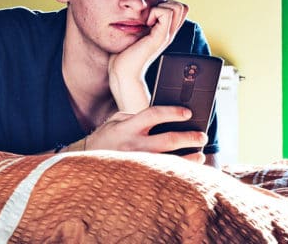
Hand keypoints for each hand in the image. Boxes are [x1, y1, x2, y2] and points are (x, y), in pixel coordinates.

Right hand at [85, 105, 206, 163]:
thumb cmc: (107, 137)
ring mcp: (135, 161)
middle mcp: (133, 144)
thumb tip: (165, 116)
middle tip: (202, 136)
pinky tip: (189, 169)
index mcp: (128, 126)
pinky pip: (162, 174)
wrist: (85, 160)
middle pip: (167, 139)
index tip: (188, 113)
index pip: (153, 114)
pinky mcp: (137, 175)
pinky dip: (178, 171)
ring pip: (168, 160)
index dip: (172, 112)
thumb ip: (137, 116)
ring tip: (200, 153)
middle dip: (189, 137)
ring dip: (189, 157)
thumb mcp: (117, 120)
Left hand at [108, 0, 188, 112]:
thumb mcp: (134, 34)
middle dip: (166, 3)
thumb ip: (140, 23)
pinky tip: (145, 24)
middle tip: (150, 15)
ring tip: (148, 20)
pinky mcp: (161, 37)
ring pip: (178, 7)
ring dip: (161, 7)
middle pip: (182, 7)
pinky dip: (155, 12)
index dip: (166, 4)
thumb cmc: (123, 54)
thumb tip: (136, 9)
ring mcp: (167, 35)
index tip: (149, 14)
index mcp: (165, 32)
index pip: (179, 9)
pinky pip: (166, 13)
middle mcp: (169, 33)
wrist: (123, 72)